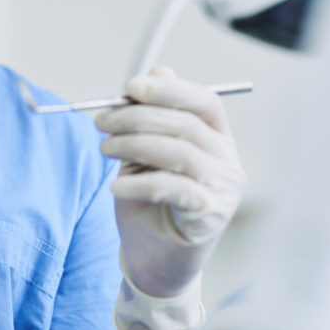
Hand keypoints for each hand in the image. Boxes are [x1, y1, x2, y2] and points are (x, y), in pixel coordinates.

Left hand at [97, 66, 244, 297]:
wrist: (154, 258)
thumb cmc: (149, 201)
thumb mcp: (143, 153)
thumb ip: (151, 117)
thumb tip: (156, 71)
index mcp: (218, 137)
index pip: (204, 102)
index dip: (169, 89)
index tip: (130, 86)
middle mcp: (228, 160)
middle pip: (187, 124)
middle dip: (138, 117)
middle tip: (101, 121)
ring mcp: (224, 188)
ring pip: (179, 152)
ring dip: (134, 145)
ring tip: (105, 149)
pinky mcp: (210, 215)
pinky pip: (174, 188)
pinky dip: (140, 183)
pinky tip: (115, 186)